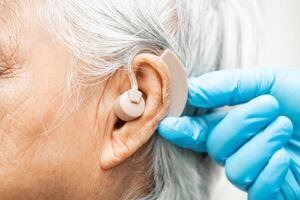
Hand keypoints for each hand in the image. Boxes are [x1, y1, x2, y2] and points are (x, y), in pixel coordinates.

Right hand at [158, 68, 299, 198]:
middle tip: (268, 107)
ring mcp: (258, 172)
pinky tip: (284, 157)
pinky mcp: (272, 192)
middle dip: (238, 125)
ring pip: (233, 168)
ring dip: (259, 145)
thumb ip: (226, 86)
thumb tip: (190, 91)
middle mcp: (243, 148)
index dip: (184, 126)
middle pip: (215, 146)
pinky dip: (268, 171)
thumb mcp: (268, 82)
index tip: (170, 122)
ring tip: (284, 127)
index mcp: (239, 124)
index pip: (202, 128)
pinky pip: (255, 190)